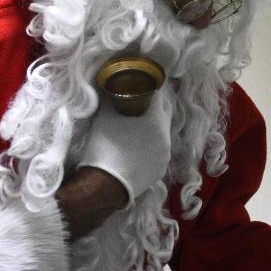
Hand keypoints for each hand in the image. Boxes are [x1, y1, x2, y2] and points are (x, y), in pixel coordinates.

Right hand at [78, 89, 172, 204]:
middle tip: (140, 101)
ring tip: (138, 126)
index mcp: (157, 122)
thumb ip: (110, 100)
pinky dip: (151, 146)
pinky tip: (139, 147)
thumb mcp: (105, 118)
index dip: (150, 88)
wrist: (104, 186)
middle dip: (154, 106)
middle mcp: (167, 138)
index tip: (140, 85)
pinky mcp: (160, 171)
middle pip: (164, 115)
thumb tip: (110, 88)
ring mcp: (165, 156)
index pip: (159, 96)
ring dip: (153, 128)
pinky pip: (159, 152)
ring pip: (163, 135)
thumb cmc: (104, 148)